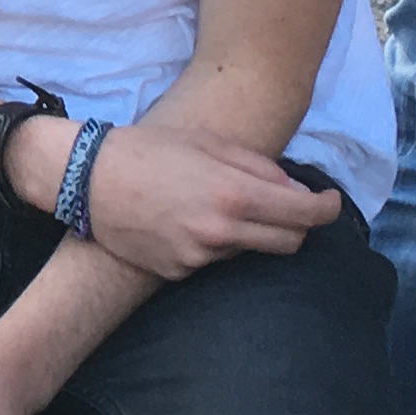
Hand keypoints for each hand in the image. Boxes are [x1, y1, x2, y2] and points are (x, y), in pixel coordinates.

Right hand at [75, 119, 340, 279]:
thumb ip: (258, 166)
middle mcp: (221, 232)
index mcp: (234, 194)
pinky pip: (211, 260)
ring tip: (211, 205)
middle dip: (294, 225)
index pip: (305, 215)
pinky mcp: (177, 272)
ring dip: (246, 232)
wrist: (86, 179)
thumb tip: (292, 188)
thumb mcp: (208, 143)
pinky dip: (210, 243)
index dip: (327, 209)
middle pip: (287, 244)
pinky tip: (183, 221)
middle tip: (282, 205)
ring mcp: (198, 257)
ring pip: (247, 251)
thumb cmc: (148, 150)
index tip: (329, 202)